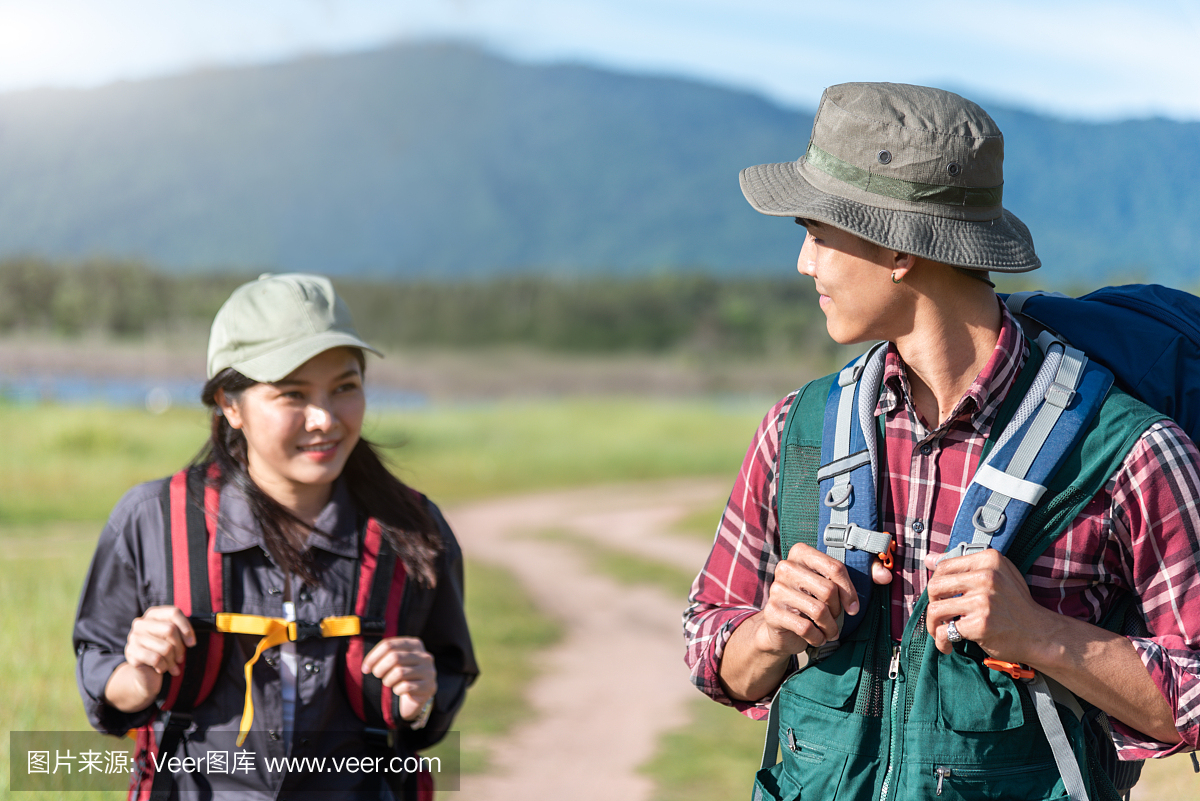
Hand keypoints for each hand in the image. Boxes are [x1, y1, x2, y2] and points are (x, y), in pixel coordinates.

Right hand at [124, 605, 195, 677]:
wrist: (146, 676)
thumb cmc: (164, 654)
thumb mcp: (174, 640)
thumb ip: (181, 632)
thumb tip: (192, 640)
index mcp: (153, 614)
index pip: (174, 612)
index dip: (186, 627)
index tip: (192, 643)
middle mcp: (141, 623)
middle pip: (170, 629)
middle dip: (180, 648)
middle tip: (180, 658)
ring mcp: (133, 637)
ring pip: (165, 647)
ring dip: (172, 660)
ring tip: (172, 665)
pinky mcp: (131, 653)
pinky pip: (156, 659)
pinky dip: (164, 667)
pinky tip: (162, 670)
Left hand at [362, 637, 436, 721]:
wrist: (417, 695)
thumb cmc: (402, 676)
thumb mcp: (395, 661)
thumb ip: (384, 656)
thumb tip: (366, 665)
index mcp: (414, 644)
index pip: (389, 644)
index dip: (373, 656)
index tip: (365, 668)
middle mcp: (424, 655)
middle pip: (394, 657)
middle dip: (380, 668)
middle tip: (377, 675)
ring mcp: (428, 671)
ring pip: (399, 672)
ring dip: (388, 680)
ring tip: (388, 683)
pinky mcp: (428, 686)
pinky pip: (406, 687)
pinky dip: (397, 690)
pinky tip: (398, 690)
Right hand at [755, 542, 892, 656]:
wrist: (783, 627)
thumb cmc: (814, 601)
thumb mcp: (836, 586)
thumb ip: (865, 574)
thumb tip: (886, 576)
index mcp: (801, 553)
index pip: (834, 567)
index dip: (849, 591)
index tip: (854, 607)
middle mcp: (785, 567)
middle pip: (828, 590)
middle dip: (837, 611)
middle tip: (835, 618)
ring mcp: (776, 589)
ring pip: (818, 610)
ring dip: (830, 627)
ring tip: (829, 631)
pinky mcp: (771, 612)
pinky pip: (805, 627)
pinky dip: (817, 637)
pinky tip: (816, 637)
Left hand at [924, 549, 1048, 659]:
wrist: (1041, 634)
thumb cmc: (1016, 605)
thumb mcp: (998, 575)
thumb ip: (965, 567)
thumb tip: (928, 560)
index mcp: (989, 560)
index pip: (944, 567)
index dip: (937, 584)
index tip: (941, 597)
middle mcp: (986, 577)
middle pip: (935, 586)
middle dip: (931, 603)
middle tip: (940, 616)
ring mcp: (983, 601)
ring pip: (935, 609)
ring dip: (933, 625)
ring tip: (941, 631)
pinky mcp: (980, 624)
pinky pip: (945, 632)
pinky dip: (941, 641)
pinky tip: (948, 645)